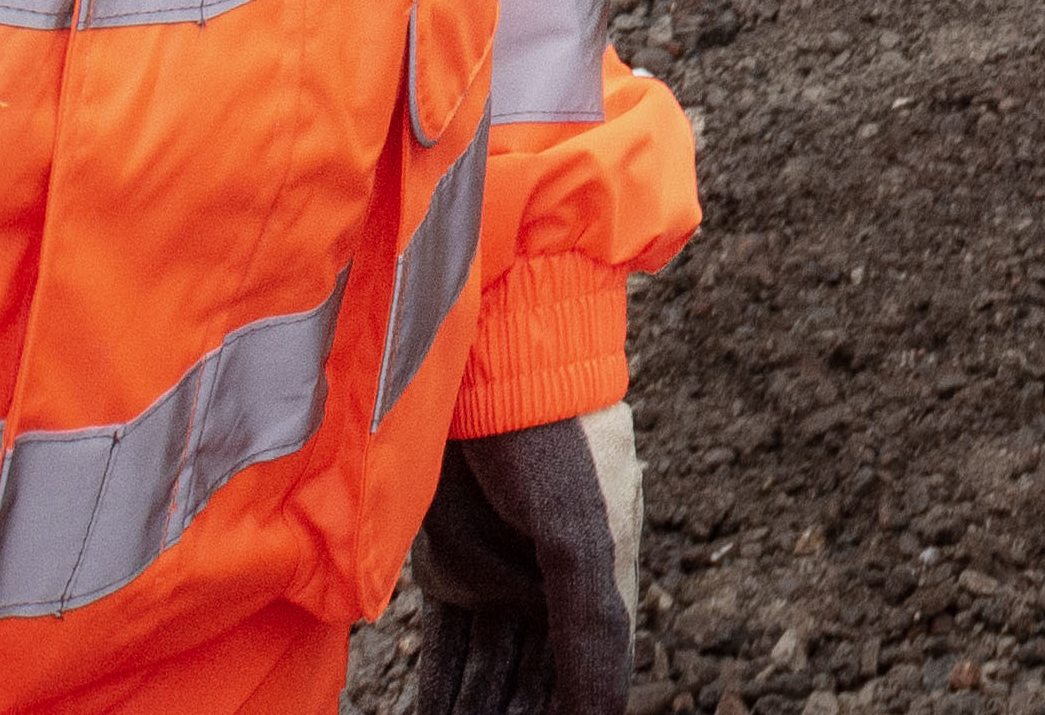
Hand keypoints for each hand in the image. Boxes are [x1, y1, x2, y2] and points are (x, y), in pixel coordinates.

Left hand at [407, 402, 638, 714]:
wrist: (494, 364)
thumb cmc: (556, 442)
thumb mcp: (582, 538)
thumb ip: (594, 630)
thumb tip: (602, 713)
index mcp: (600, 586)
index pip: (585, 682)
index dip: (564, 714)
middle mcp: (550, 589)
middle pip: (531, 683)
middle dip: (511, 714)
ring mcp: (498, 579)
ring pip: (486, 671)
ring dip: (474, 708)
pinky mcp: (451, 565)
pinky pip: (447, 646)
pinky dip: (441, 687)